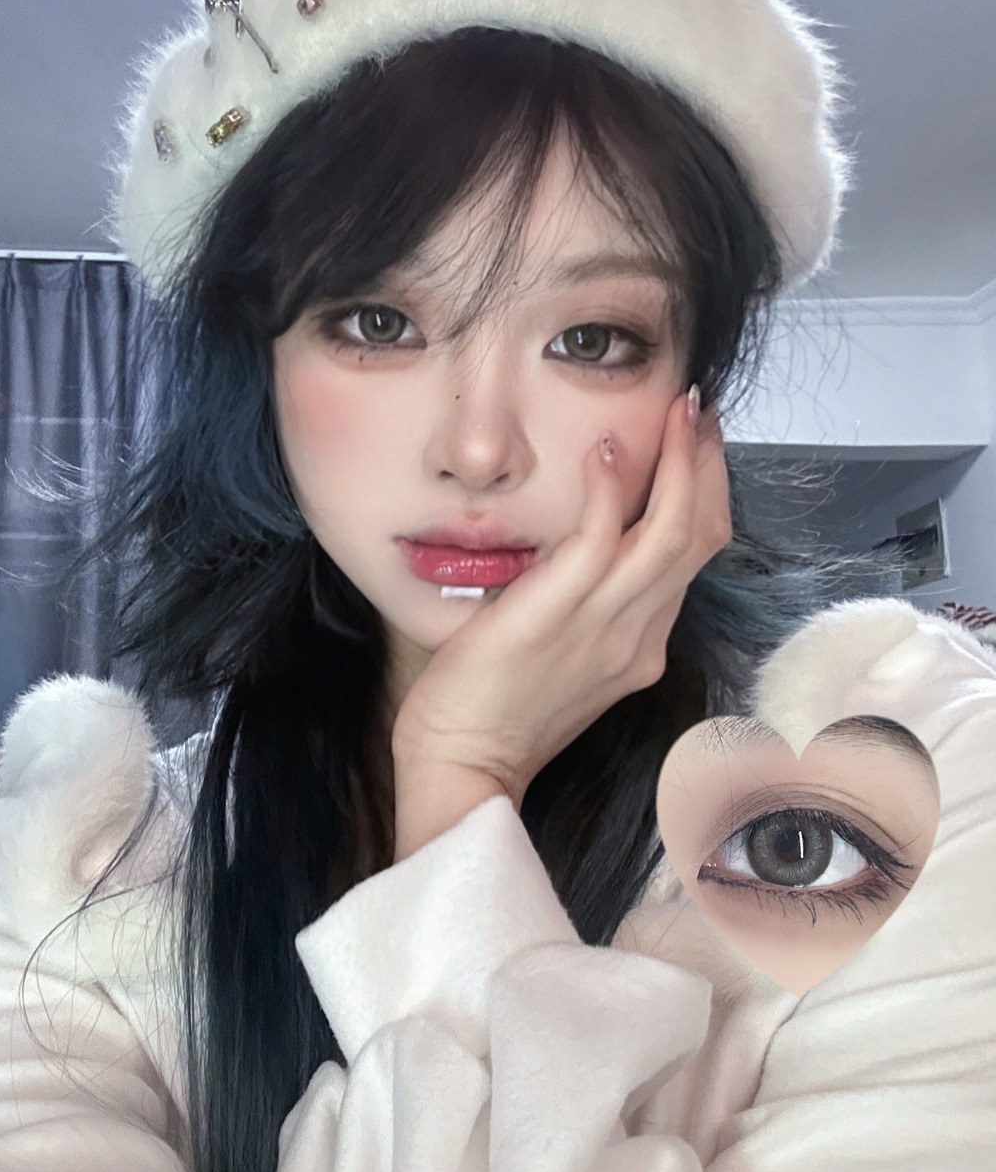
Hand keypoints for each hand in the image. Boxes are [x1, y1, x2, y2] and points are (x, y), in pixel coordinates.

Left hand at [390, 388, 732, 817]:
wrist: (464, 765)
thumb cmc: (497, 711)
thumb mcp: (566, 659)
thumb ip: (588, 611)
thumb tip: (583, 554)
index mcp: (641, 642)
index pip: (694, 554)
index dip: (704, 492)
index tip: (693, 444)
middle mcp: (640, 632)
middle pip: (701, 534)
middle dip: (707, 462)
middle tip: (697, 407)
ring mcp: (606, 624)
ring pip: (674, 530)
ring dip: (683, 460)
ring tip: (680, 406)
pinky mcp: (560, 613)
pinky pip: (604, 537)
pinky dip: (612, 487)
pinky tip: (607, 446)